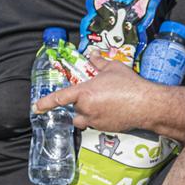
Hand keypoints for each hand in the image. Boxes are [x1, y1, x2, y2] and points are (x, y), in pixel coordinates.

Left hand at [34, 57, 158, 131]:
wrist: (147, 104)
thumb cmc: (130, 85)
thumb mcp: (113, 68)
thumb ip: (99, 62)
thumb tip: (92, 55)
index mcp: (84, 93)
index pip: (59, 98)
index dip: (45, 103)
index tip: (36, 107)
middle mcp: (86, 109)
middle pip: (73, 109)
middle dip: (79, 103)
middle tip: (94, 95)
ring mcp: (95, 121)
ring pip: (82, 119)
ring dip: (86, 113)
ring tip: (102, 104)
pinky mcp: (105, 129)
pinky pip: (95, 125)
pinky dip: (99, 118)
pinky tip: (112, 110)